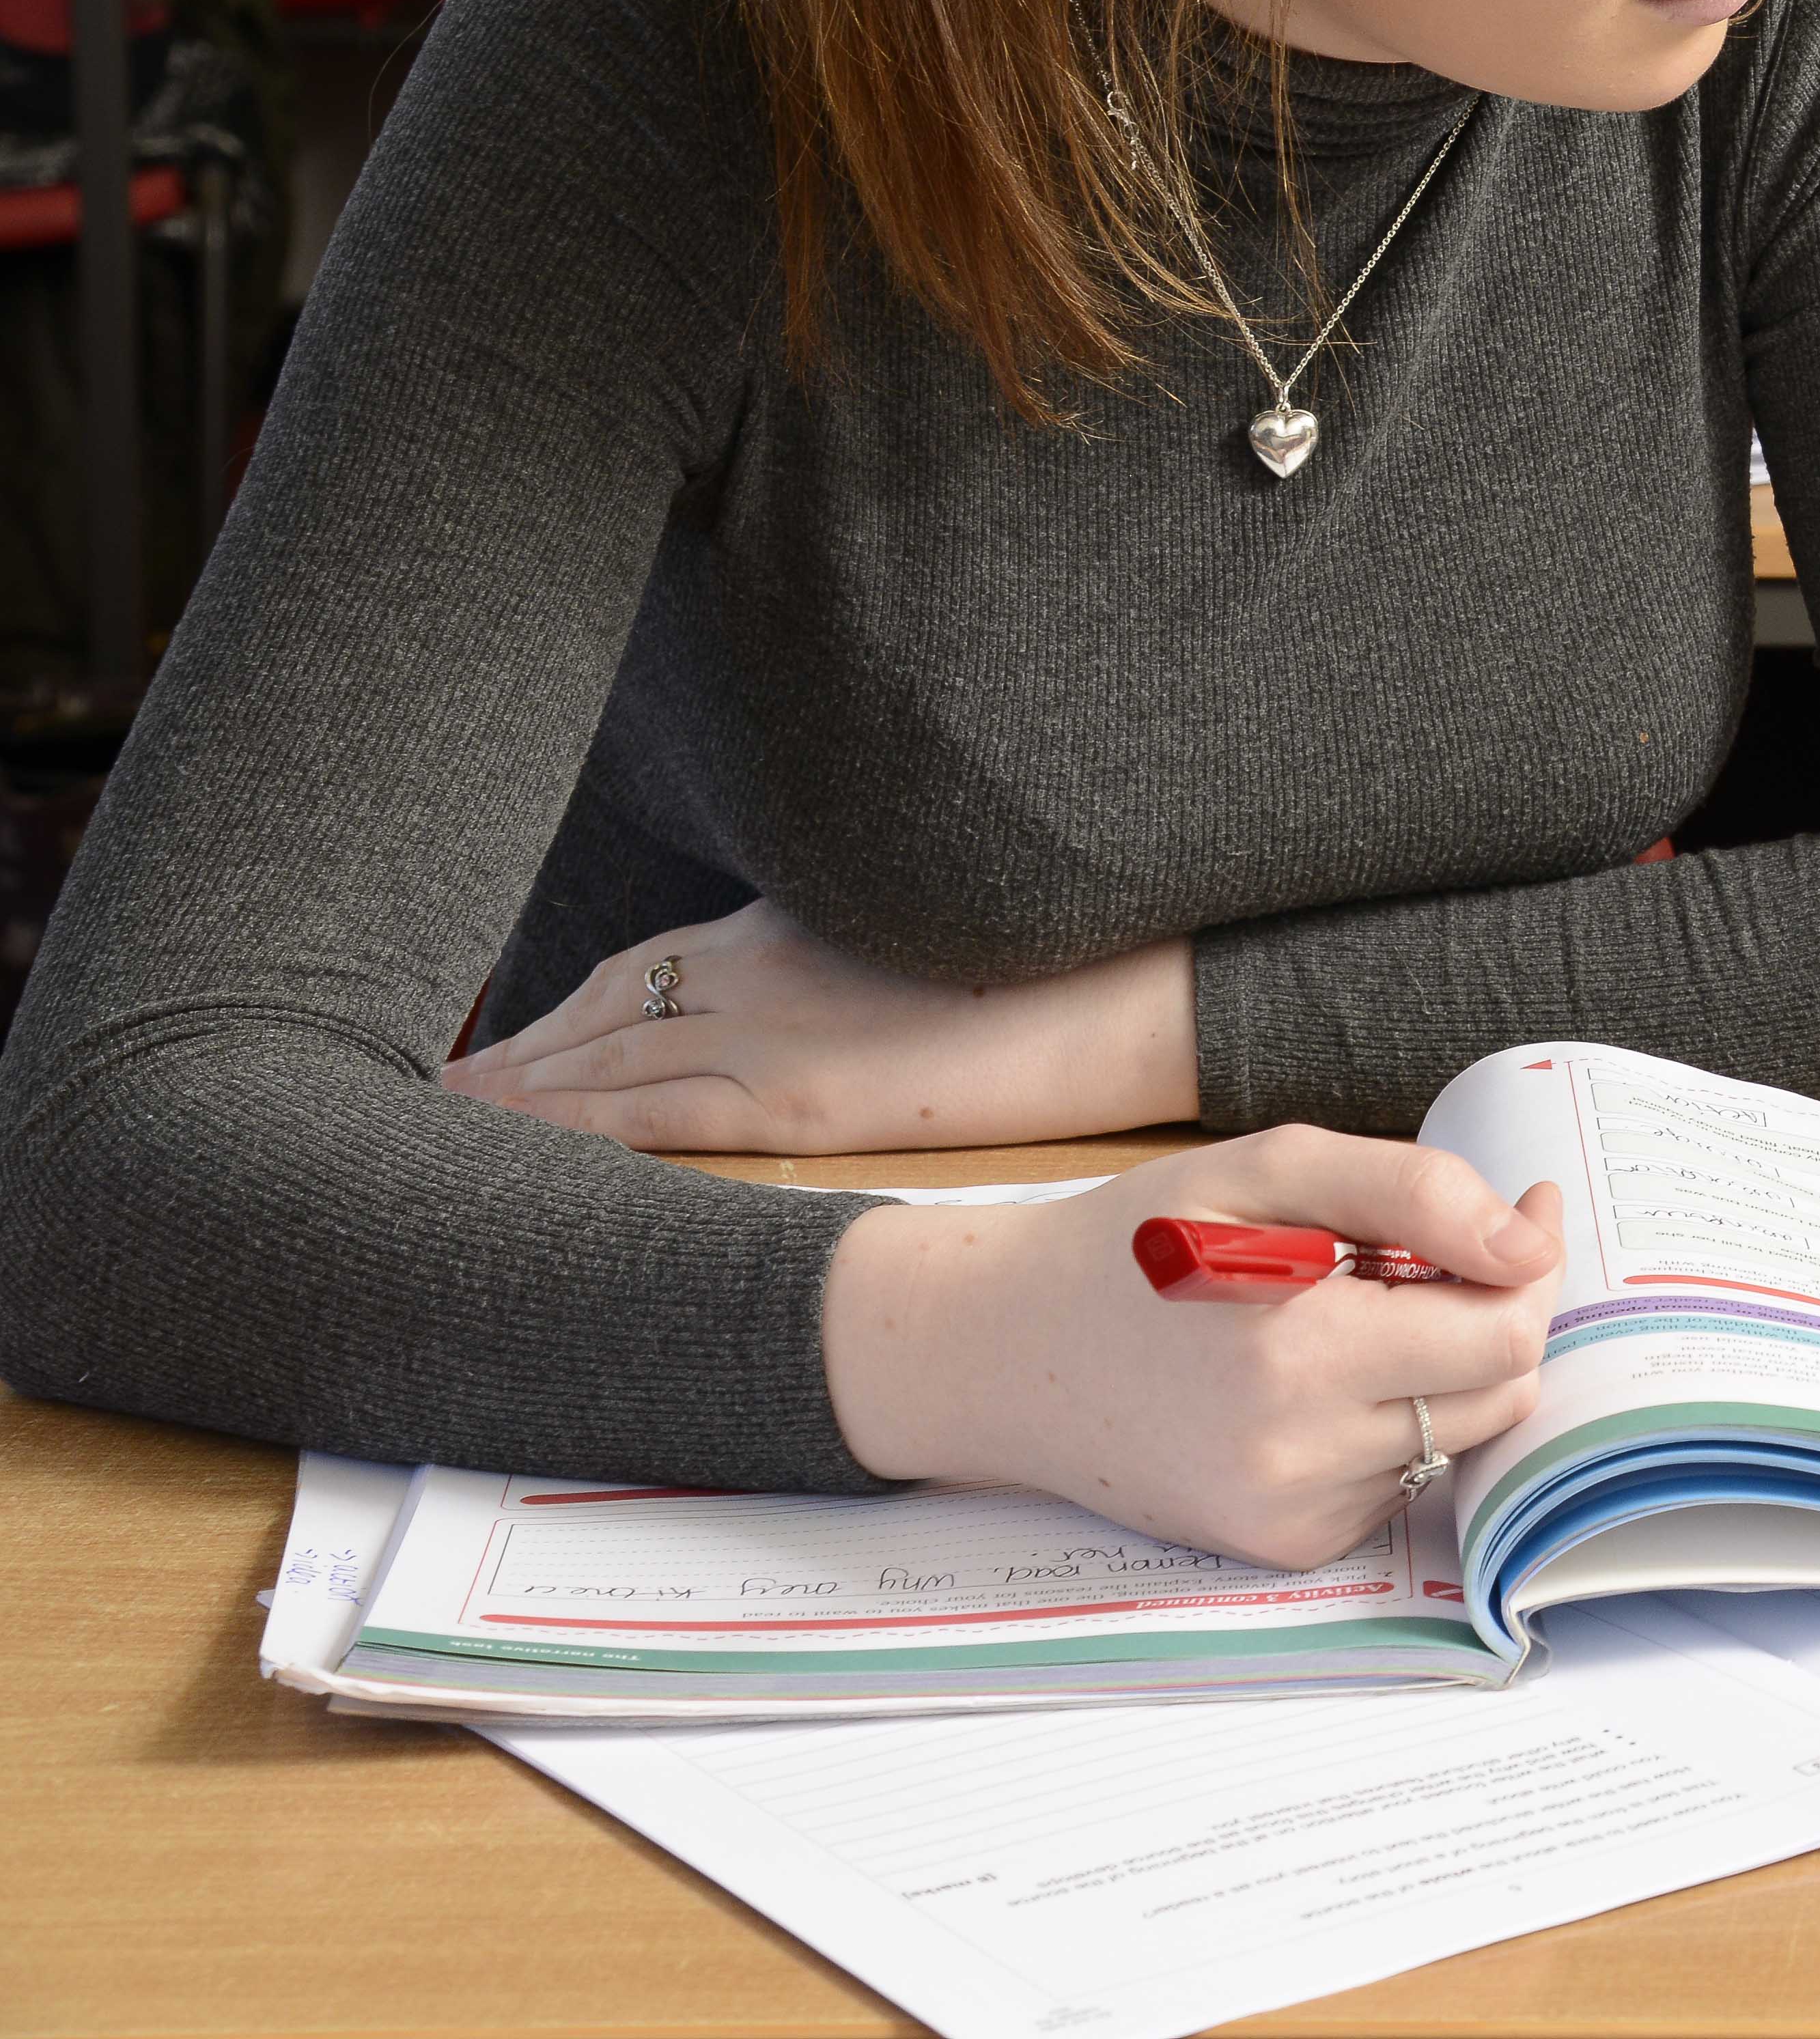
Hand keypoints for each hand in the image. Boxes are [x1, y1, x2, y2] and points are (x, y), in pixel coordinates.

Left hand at [444, 901, 1197, 1153]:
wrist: (1122, 989)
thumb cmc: (1043, 959)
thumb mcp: (917, 922)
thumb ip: (835, 947)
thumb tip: (799, 980)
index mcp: (786, 924)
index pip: (639, 968)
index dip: (563, 1006)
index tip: (510, 1036)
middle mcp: (756, 972)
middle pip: (601, 1014)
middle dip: (518, 1052)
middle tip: (443, 1087)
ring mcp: (770, 1036)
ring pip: (606, 1068)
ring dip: (520, 1095)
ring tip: (453, 1123)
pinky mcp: (795, 1101)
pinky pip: (652, 1123)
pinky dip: (575, 1134)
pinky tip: (521, 1151)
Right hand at [826, 1132, 1567, 1570]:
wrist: (1003, 1352)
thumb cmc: (1137, 1245)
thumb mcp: (1268, 1169)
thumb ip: (1414, 1193)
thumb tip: (1526, 1242)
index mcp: (1298, 1352)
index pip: (1505, 1333)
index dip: (1528, 1266)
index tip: (1520, 1211)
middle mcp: (1298, 1454)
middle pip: (1498, 1391)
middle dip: (1494, 1314)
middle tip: (1440, 1254)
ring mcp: (1289, 1513)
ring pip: (1456, 1437)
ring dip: (1442, 1370)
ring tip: (1356, 1311)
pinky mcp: (1281, 1545)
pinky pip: (1396, 1479)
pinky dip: (1388, 1421)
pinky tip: (1319, 1378)